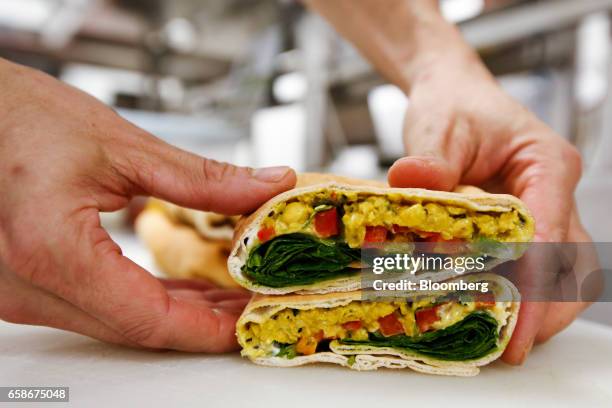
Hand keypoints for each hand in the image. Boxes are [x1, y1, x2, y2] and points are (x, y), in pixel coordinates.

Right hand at [0, 59, 295, 351]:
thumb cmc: (19, 117)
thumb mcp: (121, 146)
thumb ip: (201, 178)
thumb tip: (264, 186)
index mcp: (49, 251)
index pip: (147, 317)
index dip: (205, 327)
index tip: (247, 319)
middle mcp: (24, 286)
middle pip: (133, 327)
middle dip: (198, 321)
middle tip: (246, 303)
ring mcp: (18, 291)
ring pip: (114, 321)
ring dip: (173, 313)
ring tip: (223, 296)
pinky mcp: (22, 283)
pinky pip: (93, 306)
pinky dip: (140, 300)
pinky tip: (177, 290)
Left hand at [387, 54, 594, 363]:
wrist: (452, 94)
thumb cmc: (452, 105)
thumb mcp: (437, 126)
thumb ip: (429, 158)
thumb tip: (410, 182)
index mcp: (545, 165)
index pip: (551, 233)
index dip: (535, 284)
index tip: (517, 325)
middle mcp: (554, 191)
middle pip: (571, 262)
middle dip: (545, 309)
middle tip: (509, 347)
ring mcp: (544, 209)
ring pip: (562, 270)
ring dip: (538, 307)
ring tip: (501, 337)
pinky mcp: (525, 223)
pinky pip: (535, 266)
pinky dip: (518, 292)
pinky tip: (487, 308)